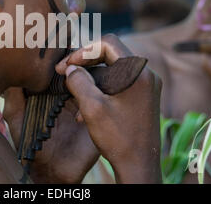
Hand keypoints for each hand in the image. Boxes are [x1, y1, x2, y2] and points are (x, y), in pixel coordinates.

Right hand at [4, 35, 161, 183]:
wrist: (140, 167)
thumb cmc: (118, 138)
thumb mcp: (92, 108)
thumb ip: (78, 82)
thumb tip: (70, 68)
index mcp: (137, 71)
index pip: (107, 43)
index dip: (83, 51)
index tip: (67, 65)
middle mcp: (146, 74)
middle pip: (110, 55)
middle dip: (84, 64)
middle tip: (64, 73)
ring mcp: (146, 86)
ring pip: (112, 71)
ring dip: (90, 80)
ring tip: (72, 96)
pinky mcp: (143, 96)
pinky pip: (119, 83)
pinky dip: (101, 90)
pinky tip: (85, 110)